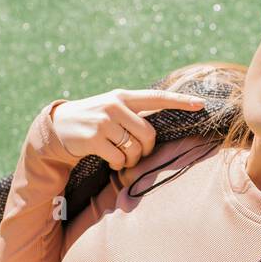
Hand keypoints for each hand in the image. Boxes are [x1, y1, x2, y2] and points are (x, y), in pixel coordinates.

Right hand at [50, 87, 205, 170]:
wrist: (59, 126)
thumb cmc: (94, 120)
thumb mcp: (113, 108)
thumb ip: (135, 113)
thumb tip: (161, 129)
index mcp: (123, 96)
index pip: (157, 97)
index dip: (180, 101)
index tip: (201, 104)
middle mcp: (115, 105)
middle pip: (148, 134)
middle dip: (146, 150)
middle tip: (136, 153)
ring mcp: (104, 121)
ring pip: (134, 149)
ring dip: (130, 160)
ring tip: (119, 156)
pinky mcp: (94, 138)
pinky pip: (119, 159)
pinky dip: (118, 165)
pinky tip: (109, 160)